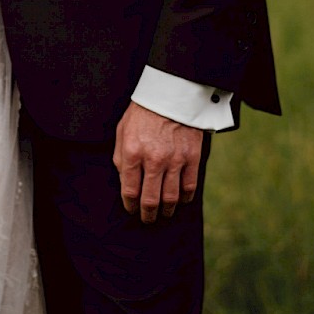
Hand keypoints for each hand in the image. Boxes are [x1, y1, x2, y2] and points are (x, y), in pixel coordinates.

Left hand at [113, 102, 202, 223]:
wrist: (171, 94)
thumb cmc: (143, 112)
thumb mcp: (122, 131)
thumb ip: (121, 158)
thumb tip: (125, 181)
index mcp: (132, 153)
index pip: (130, 191)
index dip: (130, 206)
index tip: (131, 209)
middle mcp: (153, 159)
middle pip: (151, 200)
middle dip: (147, 214)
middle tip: (147, 219)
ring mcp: (175, 160)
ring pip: (171, 198)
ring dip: (167, 210)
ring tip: (164, 213)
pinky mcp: (192, 157)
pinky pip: (190, 187)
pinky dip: (185, 198)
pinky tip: (180, 200)